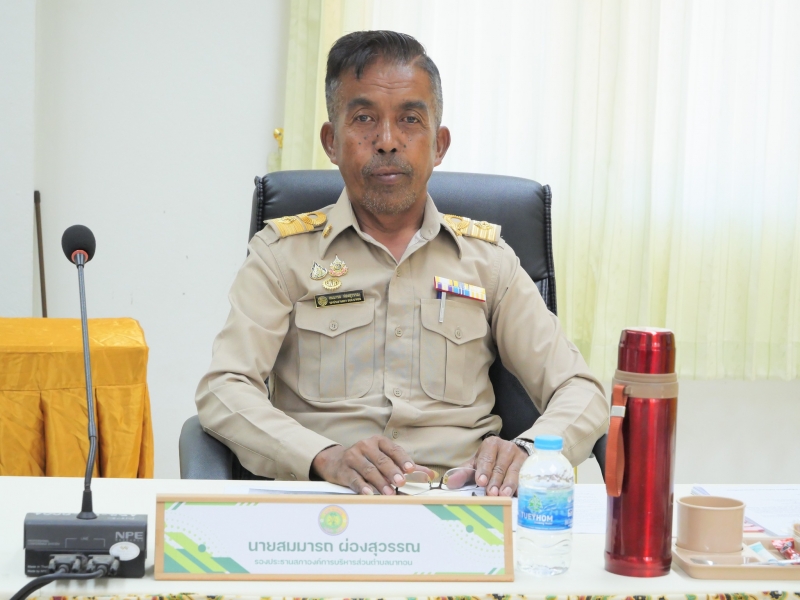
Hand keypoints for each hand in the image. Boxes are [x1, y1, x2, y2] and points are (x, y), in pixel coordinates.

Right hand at [311, 435, 434, 494]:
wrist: (336, 461)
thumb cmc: (366, 460)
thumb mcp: (384, 458)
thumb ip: (406, 466)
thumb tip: (430, 474)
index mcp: (378, 441)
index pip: (393, 449)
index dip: (403, 459)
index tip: (410, 469)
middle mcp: (365, 446)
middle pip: (382, 460)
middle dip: (392, 472)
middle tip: (401, 482)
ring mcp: (353, 457)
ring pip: (369, 470)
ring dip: (380, 482)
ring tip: (389, 493)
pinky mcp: (343, 470)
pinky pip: (354, 479)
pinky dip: (362, 486)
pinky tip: (369, 493)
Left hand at [462, 436, 527, 496]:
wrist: (513, 453)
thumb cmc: (491, 460)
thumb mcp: (477, 463)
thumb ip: (464, 473)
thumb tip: (449, 482)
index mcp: (490, 444)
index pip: (486, 458)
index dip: (484, 470)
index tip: (481, 481)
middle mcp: (505, 447)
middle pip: (499, 466)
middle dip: (495, 481)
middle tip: (491, 493)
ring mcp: (518, 455)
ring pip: (513, 471)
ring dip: (508, 484)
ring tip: (504, 495)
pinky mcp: (528, 464)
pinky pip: (524, 476)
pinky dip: (520, 486)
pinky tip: (518, 495)